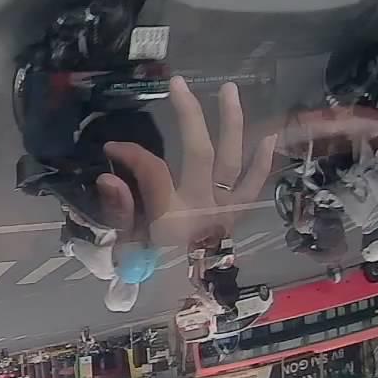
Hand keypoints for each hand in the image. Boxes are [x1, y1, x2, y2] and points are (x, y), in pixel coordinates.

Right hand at [95, 77, 276, 244]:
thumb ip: (119, 208)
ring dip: (233, 123)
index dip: (131, 153)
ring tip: (230, 89)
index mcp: (171, 217)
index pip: (153, 170)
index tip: (111, 146)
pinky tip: (269, 134)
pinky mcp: (238, 211)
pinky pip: (254, 184)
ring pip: (234, 160)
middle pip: (201, 154)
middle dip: (190, 115)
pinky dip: (263, 161)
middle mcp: (203, 208)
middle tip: (178, 83)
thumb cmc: (147, 262)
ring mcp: (225, 209)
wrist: (183, 293)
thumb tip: (109, 174)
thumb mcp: (125, 240)